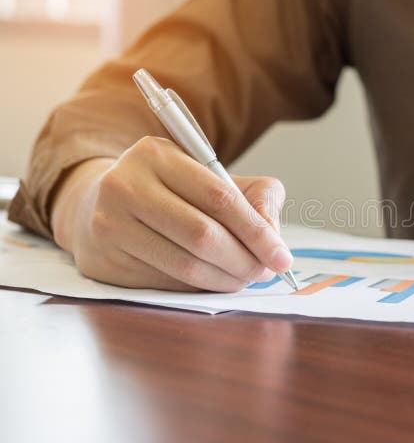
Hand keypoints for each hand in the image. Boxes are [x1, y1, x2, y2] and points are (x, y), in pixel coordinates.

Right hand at [51, 136, 291, 290]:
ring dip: (226, 279)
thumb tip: (273, 237)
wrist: (103, 205)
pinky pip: (166, 282)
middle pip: (203, 234)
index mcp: (157, 154)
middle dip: (244, 260)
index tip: (282, 257)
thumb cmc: (173, 192)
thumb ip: (257, 196)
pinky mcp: (104, 258)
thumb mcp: (214, 177)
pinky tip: (214, 281)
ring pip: (185, 264)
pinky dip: (200, 288)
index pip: (220, 197)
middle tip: (265, 272)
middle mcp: (125, 184)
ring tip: (245, 278)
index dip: (257, 231)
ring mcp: (109, 223)